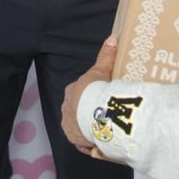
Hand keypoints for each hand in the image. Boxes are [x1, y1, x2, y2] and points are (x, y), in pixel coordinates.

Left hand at [62, 35, 117, 154]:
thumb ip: (106, 55)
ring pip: (79, 126)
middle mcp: (66, 109)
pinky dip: (90, 141)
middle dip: (88, 111)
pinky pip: (82, 141)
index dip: (90, 95)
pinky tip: (100, 141)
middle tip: (105, 113)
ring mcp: (70, 126)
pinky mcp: (75, 140)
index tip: (101, 97)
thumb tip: (112, 37)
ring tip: (104, 128)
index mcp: (71, 92)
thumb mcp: (101, 70)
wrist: (94, 115)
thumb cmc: (96, 90)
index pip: (79, 92)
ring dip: (88, 127)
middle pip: (78, 109)